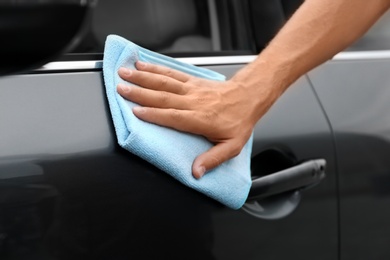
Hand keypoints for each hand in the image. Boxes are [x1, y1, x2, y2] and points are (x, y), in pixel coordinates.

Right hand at [117, 61, 275, 177]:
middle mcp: (193, 102)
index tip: (135, 111)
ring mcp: (191, 89)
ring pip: (164, 82)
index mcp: (200, 119)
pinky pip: (171, 74)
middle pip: (163, 97)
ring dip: (143, 77)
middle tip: (120, 88)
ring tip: (125, 73)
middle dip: (139, 92)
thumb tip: (196, 172)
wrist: (248, 96)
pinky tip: (143, 65)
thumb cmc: (239, 122)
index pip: (172, 116)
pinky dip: (156, 68)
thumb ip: (212, 159)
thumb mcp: (231, 147)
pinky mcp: (191, 80)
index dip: (153, 114)